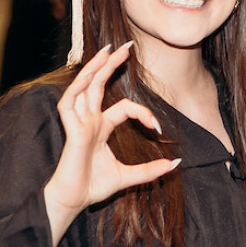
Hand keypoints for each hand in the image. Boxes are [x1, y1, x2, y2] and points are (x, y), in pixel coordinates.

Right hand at [41, 43, 177, 241]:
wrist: (74, 201)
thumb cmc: (93, 187)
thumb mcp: (129, 177)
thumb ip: (150, 170)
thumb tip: (176, 164)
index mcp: (100, 127)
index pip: (124, 107)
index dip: (144, 113)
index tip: (159, 129)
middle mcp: (88, 120)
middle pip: (98, 84)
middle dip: (111, 64)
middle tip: (125, 46)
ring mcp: (78, 123)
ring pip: (83, 87)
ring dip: (94, 68)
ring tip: (106, 50)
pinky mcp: (72, 131)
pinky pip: (69, 104)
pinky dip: (77, 89)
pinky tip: (86, 76)